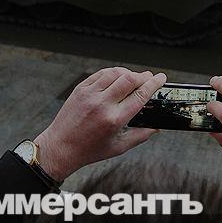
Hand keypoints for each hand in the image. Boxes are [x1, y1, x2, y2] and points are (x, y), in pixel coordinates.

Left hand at [34, 67, 166, 181]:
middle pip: (129, 79)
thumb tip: (156, 128)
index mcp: (114, 120)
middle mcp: (102, 104)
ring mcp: (89, 95)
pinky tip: (117, 77)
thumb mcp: (118, 147)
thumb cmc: (89, 150)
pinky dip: (112, 73)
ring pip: (115, 73)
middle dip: (143, 76)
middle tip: (149, 77)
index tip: (161, 78)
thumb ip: (140, 136)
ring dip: (128, 73)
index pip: (140, 96)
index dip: (154, 84)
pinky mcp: (80, 89)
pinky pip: (100, 74)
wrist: (60, 147)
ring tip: (134, 78)